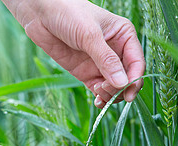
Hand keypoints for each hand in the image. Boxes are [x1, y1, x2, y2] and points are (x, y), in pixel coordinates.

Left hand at [2, 0, 144, 107]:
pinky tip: (97, 101)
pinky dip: (100, 97)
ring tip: (99, 93)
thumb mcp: (89, 35)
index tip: (128, 92)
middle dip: (120, 88)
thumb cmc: (69, 13)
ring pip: (113, 86)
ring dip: (110, 94)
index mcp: (123, 36)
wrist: (41, 14)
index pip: (136, 62)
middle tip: (106, 90)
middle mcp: (115, 51)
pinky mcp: (85, 72)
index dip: (134, 79)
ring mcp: (100, 63)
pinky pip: (98, 89)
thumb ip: (106, 60)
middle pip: (126, 77)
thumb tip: (122, 83)